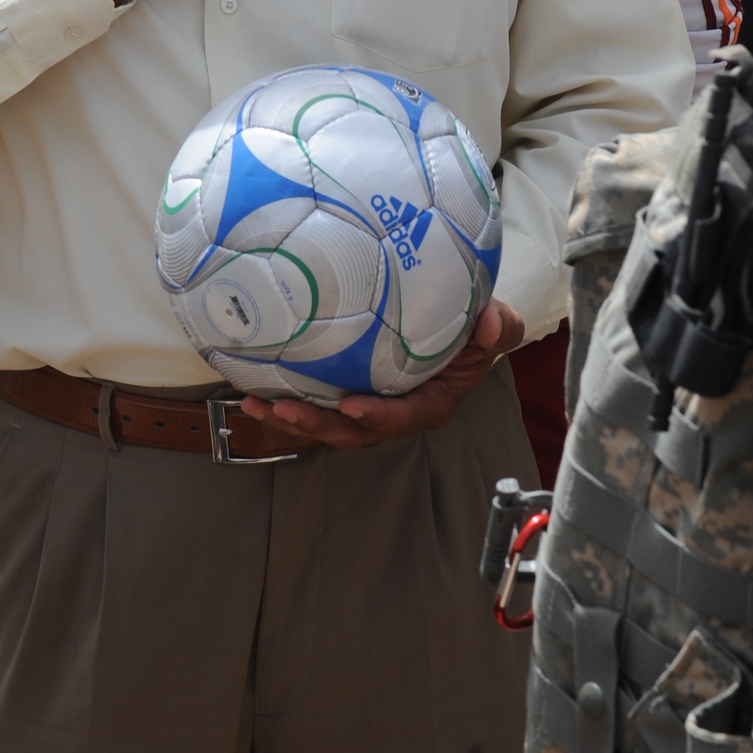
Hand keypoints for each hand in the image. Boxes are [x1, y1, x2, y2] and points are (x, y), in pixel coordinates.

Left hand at [239, 299, 524, 449]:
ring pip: (329, 424)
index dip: (378, 416)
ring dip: (293, 419)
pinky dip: (285, 404)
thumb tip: (491, 324)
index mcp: (432, 401)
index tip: (351, 406)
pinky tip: (252, 393)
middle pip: (356, 430)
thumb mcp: (497, 324)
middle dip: (320, 425)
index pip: (406, 416)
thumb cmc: (475, 327)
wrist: (458, 323)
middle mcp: (397, 411)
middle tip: (286, 409)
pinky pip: (316, 405)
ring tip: (259, 406)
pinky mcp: (347, 393)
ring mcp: (369, 405)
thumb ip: (499, 326)